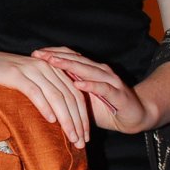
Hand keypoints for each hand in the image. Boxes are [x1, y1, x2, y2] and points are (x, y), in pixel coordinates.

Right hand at [0, 48, 88, 147]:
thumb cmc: (2, 78)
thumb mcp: (29, 84)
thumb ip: (45, 94)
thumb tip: (60, 121)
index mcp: (52, 69)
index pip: (75, 94)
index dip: (83, 116)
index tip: (86, 136)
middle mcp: (46, 67)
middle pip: (69, 96)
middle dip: (78, 121)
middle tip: (81, 142)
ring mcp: (31, 69)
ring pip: (56, 95)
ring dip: (66, 118)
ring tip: (71, 136)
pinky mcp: (15, 73)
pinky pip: (35, 91)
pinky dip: (45, 106)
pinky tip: (51, 120)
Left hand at [31, 47, 149, 133]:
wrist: (135, 116)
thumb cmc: (106, 108)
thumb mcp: (82, 99)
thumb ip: (67, 92)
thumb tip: (42, 92)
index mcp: (90, 70)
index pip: (69, 56)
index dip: (53, 53)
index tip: (34, 53)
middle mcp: (100, 71)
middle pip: (75, 59)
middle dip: (56, 56)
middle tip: (38, 54)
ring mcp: (110, 80)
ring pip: (87, 69)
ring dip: (69, 66)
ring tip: (53, 62)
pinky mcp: (118, 93)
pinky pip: (103, 88)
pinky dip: (90, 85)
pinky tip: (78, 83)